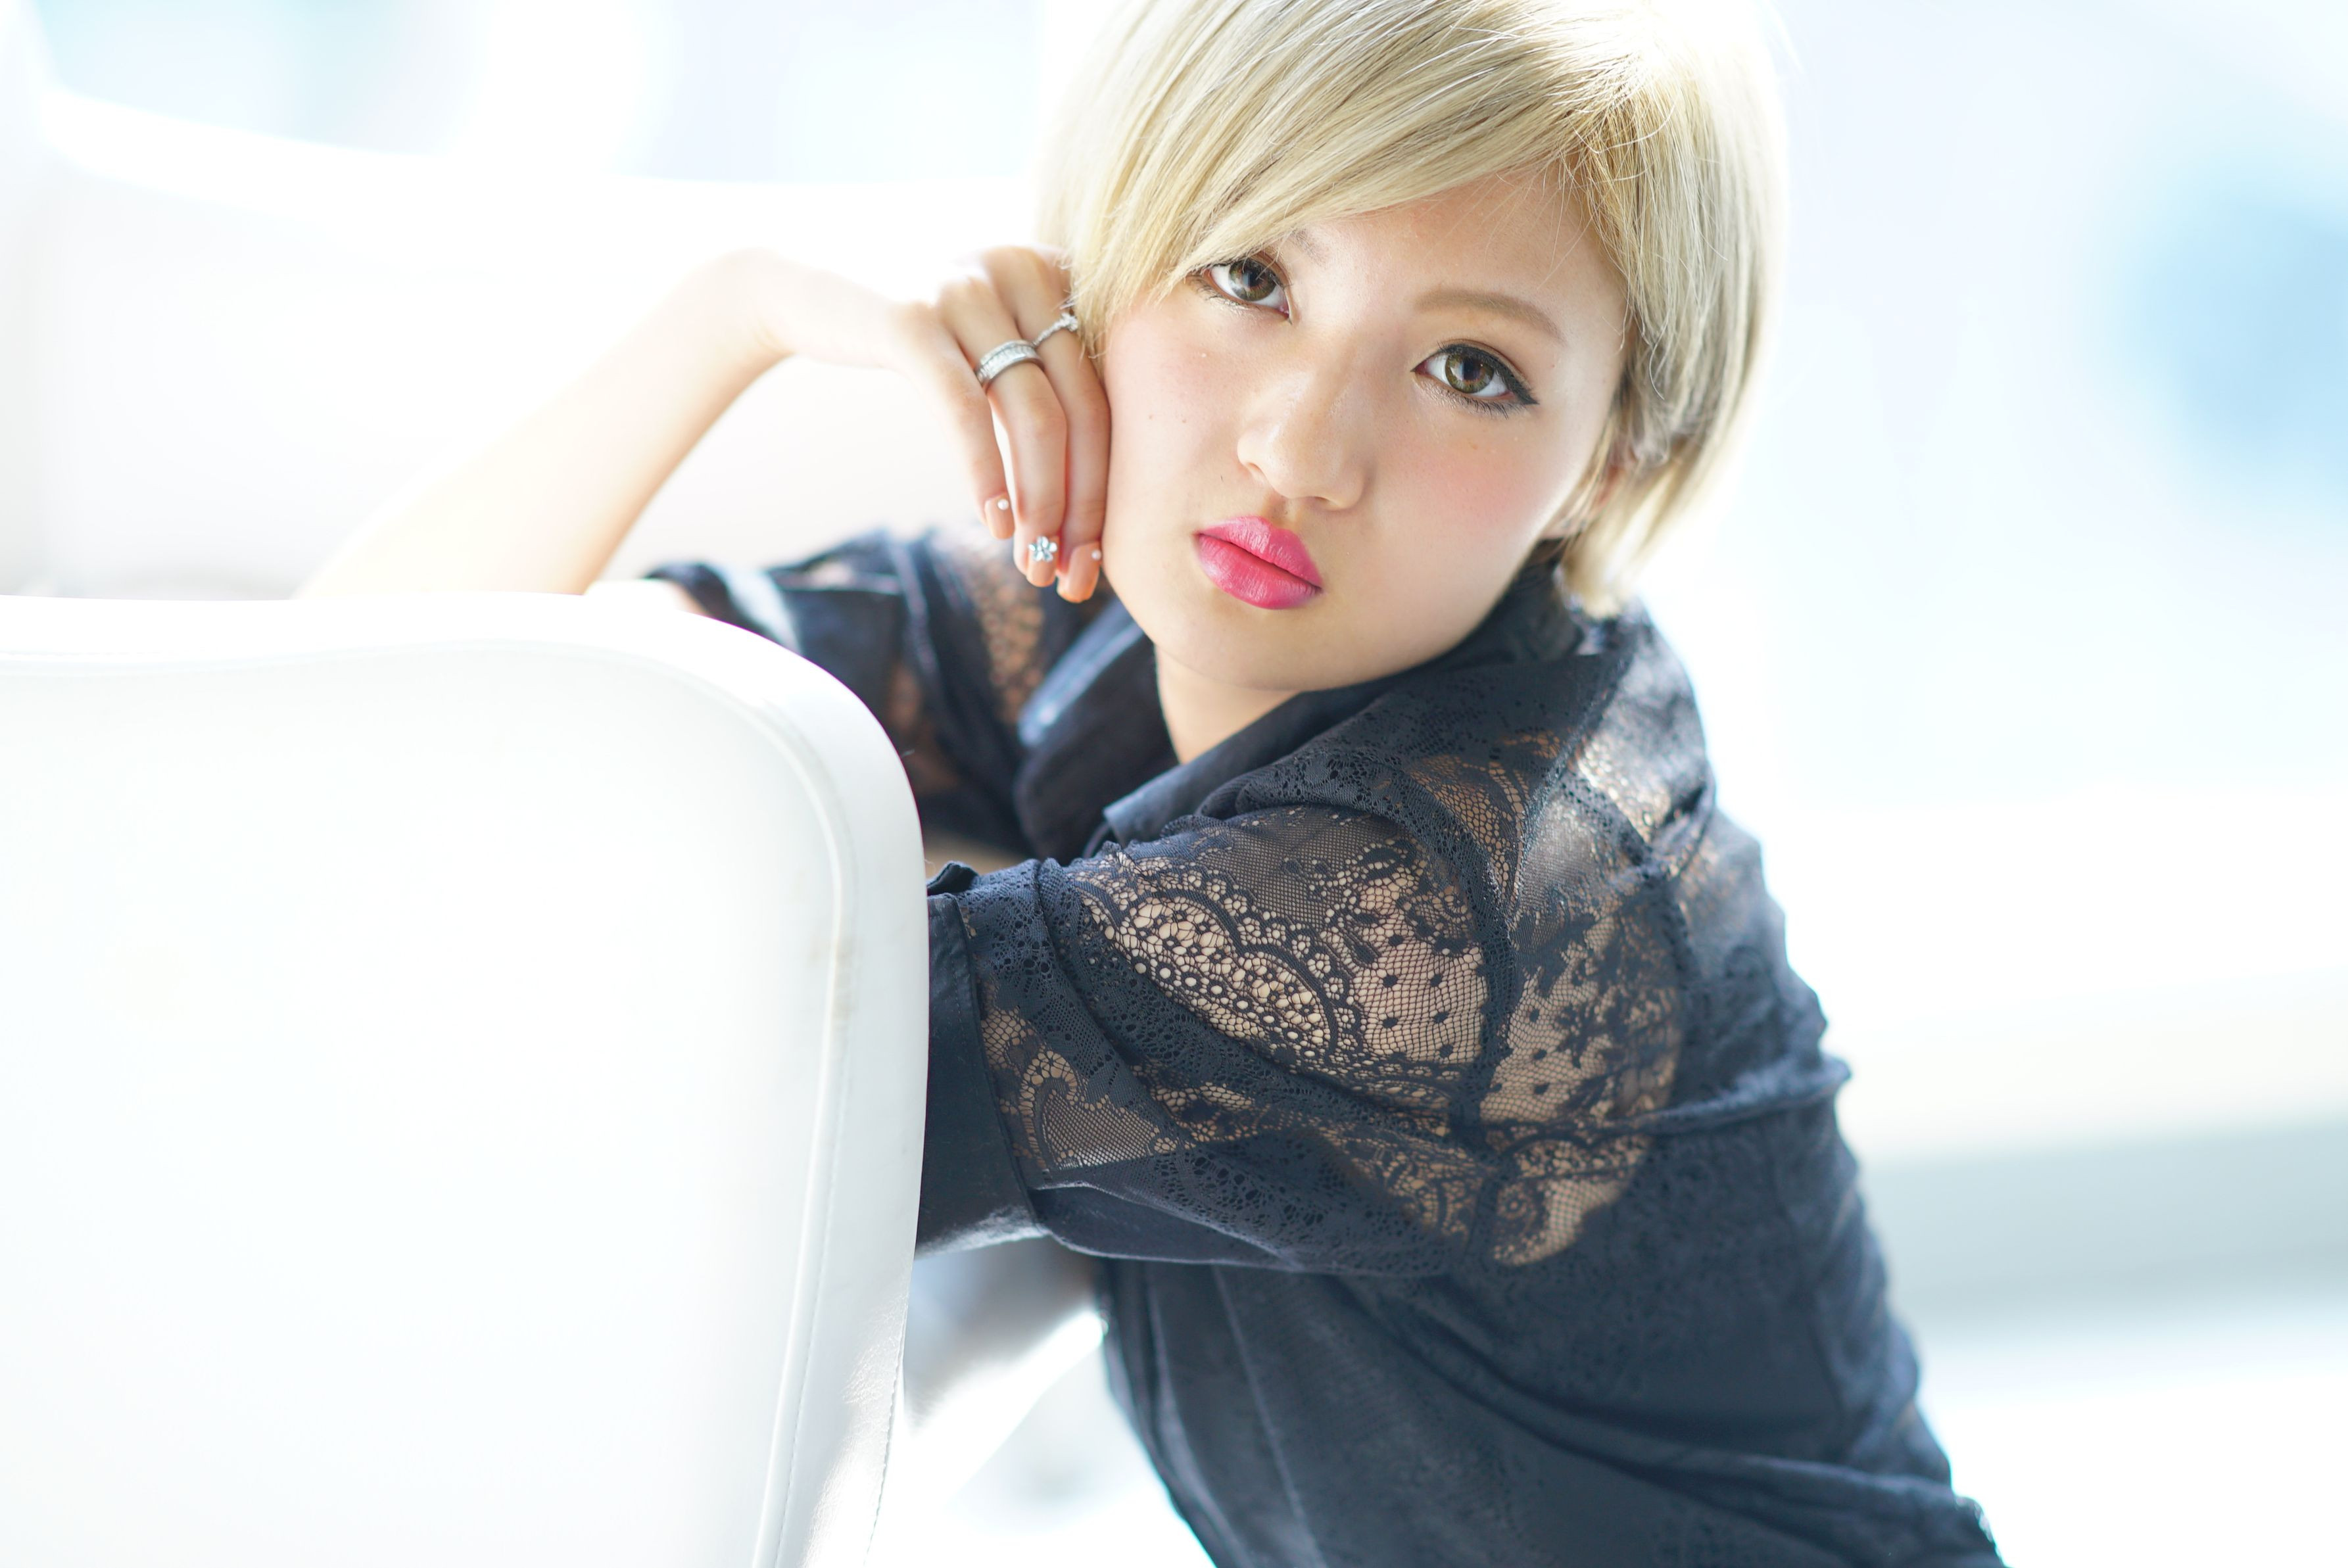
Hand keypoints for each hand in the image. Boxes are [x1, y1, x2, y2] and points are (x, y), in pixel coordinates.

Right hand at [749, 247, 1108, 602]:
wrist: (808, 292)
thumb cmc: (917, 339)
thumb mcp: (992, 349)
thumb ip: (1046, 391)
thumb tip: (1094, 511)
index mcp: (1059, 274)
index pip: (1106, 395)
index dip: (1110, 486)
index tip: (1096, 561)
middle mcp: (1024, 270)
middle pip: (1082, 410)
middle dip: (1081, 508)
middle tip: (1069, 579)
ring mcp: (968, 289)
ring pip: (1035, 415)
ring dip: (1041, 503)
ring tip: (1032, 563)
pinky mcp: (912, 318)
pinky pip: (966, 410)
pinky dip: (986, 473)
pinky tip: (994, 523)